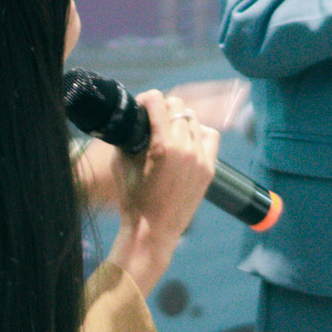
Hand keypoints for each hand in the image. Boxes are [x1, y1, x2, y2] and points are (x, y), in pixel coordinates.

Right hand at [106, 90, 218, 297]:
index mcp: (163, 145)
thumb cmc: (132, 200)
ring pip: (194, 120)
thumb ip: (129, 136)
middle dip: (163, 108)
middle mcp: (186, 148)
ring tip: (168, 131)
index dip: (145, 99)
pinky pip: (210, 137)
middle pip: (178, 107)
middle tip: (152, 118)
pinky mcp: (210, 169)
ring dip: (180, 119)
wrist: (152, 233)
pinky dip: (198, 133)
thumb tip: (134, 118)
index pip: (158, 101)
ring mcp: (201, 159)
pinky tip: (187, 141)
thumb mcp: (121, 163)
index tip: (140, 105)